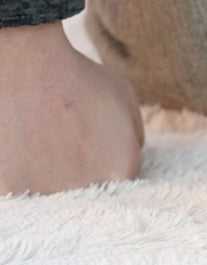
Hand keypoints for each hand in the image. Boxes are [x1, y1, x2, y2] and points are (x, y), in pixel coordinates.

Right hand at [0, 21, 143, 194]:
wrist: (31, 70)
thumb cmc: (82, 79)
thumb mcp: (126, 98)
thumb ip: (135, 133)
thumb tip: (133, 153)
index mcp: (122, 170)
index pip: (124, 176)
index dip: (112, 156)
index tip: (99, 139)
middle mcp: (89, 190)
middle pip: (93, 189)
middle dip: (87, 169)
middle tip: (72, 138)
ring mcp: (50, 194)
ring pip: (58, 191)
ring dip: (56, 173)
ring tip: (49, 139)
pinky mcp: (14, 192)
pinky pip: (27, 188)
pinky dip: (28, 172)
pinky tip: (29, 146)